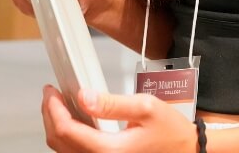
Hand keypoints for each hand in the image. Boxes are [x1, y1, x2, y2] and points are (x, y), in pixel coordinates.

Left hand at [42, 85, 198, 152]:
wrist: (189, 151)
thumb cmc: (172, 132)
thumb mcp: (146, 108)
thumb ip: (112, 103)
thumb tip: (83, 97)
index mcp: (111, 151)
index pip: (66, 131)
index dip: (53, 108)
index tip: (51, 91)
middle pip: (59, 144)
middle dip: (49, 116)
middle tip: (51, 95)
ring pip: (65, 151)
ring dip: (57, 128)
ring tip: (59, 105)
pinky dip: (69, 138)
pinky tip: (74, 121)